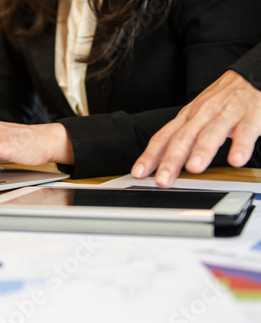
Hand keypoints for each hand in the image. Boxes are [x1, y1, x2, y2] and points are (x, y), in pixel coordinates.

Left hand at [132, 70, 260, 187]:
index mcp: (186, 118)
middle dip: (171, 160)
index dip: (149, 155)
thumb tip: (161, 164)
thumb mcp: (196, 117)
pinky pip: (245, 131)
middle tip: (163, 180)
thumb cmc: (221, 102)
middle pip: (183, 138)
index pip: (163, 137)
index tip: (138, 173)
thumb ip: (182, 140)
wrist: (251, 77)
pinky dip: (240, 145)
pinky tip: (236, 159)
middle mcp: (202, 115)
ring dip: (201, 150)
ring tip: (194, 168)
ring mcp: (225, 114)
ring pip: (211, 132)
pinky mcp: (250, 115)